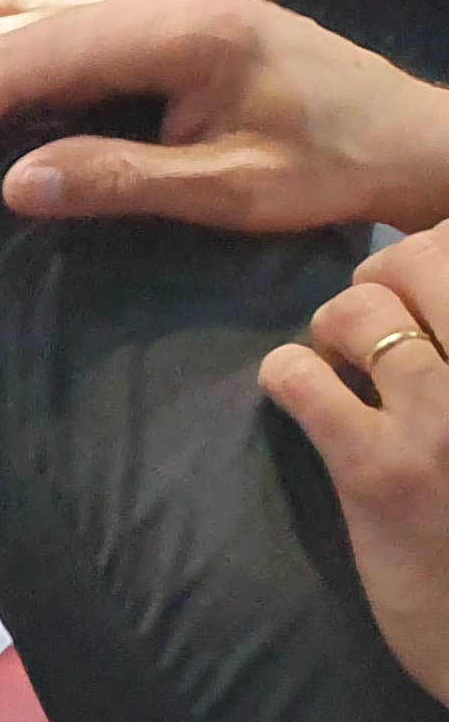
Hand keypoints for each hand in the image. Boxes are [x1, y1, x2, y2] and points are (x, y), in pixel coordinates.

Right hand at [0, 0, 448, 231]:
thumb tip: (11, 183)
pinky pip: (60, 11)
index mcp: (172, 31)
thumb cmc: (331, 166)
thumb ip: (123, 179)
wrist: (411, 136)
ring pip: (30, 4)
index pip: (23, 63)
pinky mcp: (163, 14)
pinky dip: (0, 25)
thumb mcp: (233, 190)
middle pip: (14, 30)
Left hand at [262, 222, 448, 705]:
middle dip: (381, 278)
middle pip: (422, 258)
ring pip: (359, 311)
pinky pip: (304, 379)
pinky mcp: (380, 471)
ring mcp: (445, 419)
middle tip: (374, 317)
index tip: (420, 287)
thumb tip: (425, 277)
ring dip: (333, 324)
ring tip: (340, 358)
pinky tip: (298, 391)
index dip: (434, 251)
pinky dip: (288, 373)